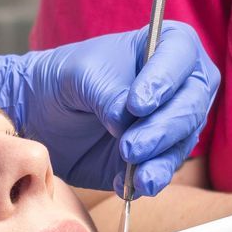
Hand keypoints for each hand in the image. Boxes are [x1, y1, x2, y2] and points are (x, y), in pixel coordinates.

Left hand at [0, 26, 219, 196]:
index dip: (164, 80)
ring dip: (160, 160)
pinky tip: (128, 184)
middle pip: (191, 104)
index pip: (180, 55)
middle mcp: (177, 85)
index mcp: (164, 46)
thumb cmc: (64, 78)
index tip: (137, 103)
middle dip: (163, 128)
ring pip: (182, 142)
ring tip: (136, 173)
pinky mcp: (156, 156)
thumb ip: (109, 94)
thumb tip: (127, 122)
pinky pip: (163, 170)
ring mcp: (170, 123)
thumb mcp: (80, 75)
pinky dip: (148, 180)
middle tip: (130, 145)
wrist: (41, 114)